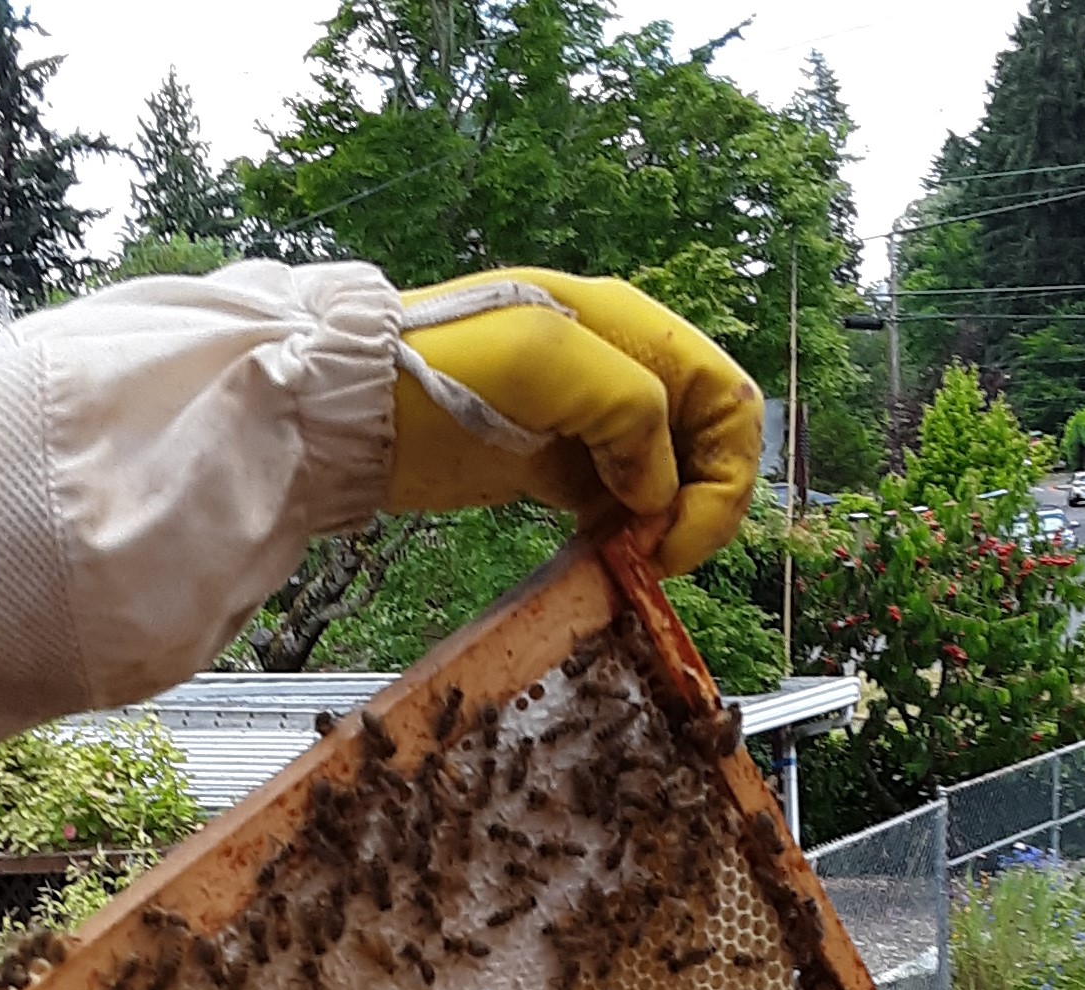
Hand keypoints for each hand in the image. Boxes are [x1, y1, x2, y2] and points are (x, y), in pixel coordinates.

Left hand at [389, 269, 763, 576]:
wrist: (353, 406)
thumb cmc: (441, 371)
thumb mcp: (545, 365)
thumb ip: (627, 409)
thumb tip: (658, 487)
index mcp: (632, 331)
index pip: (730, 400)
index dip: (726, 476)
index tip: (677, 537)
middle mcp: (620, 371)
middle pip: (706, 443)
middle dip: (700, 506)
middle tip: (655, 560)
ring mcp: (585, 421)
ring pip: (664, 479)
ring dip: (661, 526)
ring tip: (627, 563)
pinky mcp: (549, 464)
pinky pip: (614, 502)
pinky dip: (622, 533)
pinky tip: (603, 558)